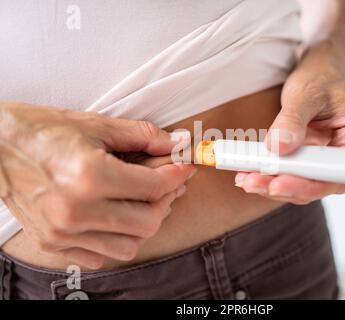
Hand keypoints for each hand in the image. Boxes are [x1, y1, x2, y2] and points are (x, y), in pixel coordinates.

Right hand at [0, 102, 195, 268]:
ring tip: (143, 201)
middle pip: (148, 222)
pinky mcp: (52, 243)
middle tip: (167, 183)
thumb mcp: (95, 124)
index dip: (177, 175)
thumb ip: (142, 136)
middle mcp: (76, 211)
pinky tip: (116, 217)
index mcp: (89, 176)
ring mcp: (62, 233)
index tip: (184, 167)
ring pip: (129, 246)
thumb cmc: (40, 131)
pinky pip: (101, 256)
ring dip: (145, 224)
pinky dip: (117, 239)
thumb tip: (175, 144)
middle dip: (166, 200)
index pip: (154, 187)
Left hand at [235, 40, 344, 203]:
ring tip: (246, 179)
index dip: (308, 185)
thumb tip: (279, 146)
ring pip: (302, 185)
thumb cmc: (319, 79)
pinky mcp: (310, 162)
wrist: (316, 75)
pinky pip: (292, 176)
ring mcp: (328, 161)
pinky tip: (248, 173)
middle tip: (252, 182)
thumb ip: (292, 119)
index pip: (337, 174)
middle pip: (318, 184)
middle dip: (283, 186)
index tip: (279, 183)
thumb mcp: (305, 93)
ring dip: (271, 185)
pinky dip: (270, 176)